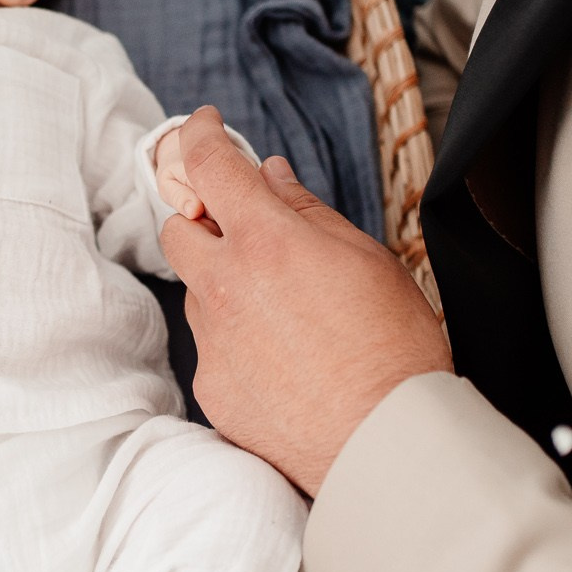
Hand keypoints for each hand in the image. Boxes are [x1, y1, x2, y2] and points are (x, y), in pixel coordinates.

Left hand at [159, 107, 450, 493]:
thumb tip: (270, 176)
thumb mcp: (367, 259)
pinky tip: (284, 362)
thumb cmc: (393, 350)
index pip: (208, 165)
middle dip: (203, 221)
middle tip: (246, 232)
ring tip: (289, 316)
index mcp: (266, 241)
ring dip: (225, 286)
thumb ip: (307, 212)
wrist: (383, 443)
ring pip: (196, 292)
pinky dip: (237, 342)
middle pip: (177, 229)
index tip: (202, 128)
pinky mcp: (211, 387)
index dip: (200, 136)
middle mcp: (224, 287)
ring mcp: (212, 340)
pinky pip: (211, 347)